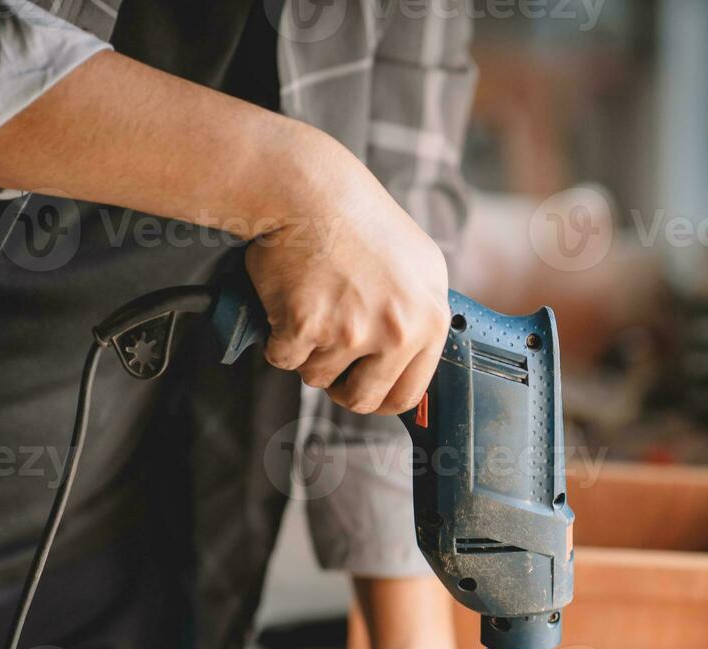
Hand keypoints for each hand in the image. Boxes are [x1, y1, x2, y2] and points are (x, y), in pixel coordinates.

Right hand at [246, 142, 450, 415]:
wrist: (308, 190)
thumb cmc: (361, 222)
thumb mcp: (421, 267)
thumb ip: (422, 317)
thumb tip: (414, 364)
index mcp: (430, 319)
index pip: (407, 393)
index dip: (379, 399)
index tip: (363, 391)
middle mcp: (398, 329)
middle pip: (360, 399)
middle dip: (339, 385)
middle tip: (328, 355)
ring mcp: (352, 330)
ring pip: (317, 376)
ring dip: (307, 351)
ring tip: (313, 303)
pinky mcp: (306, 326)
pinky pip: (282, 358)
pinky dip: (276, 337)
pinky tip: (288, 300)